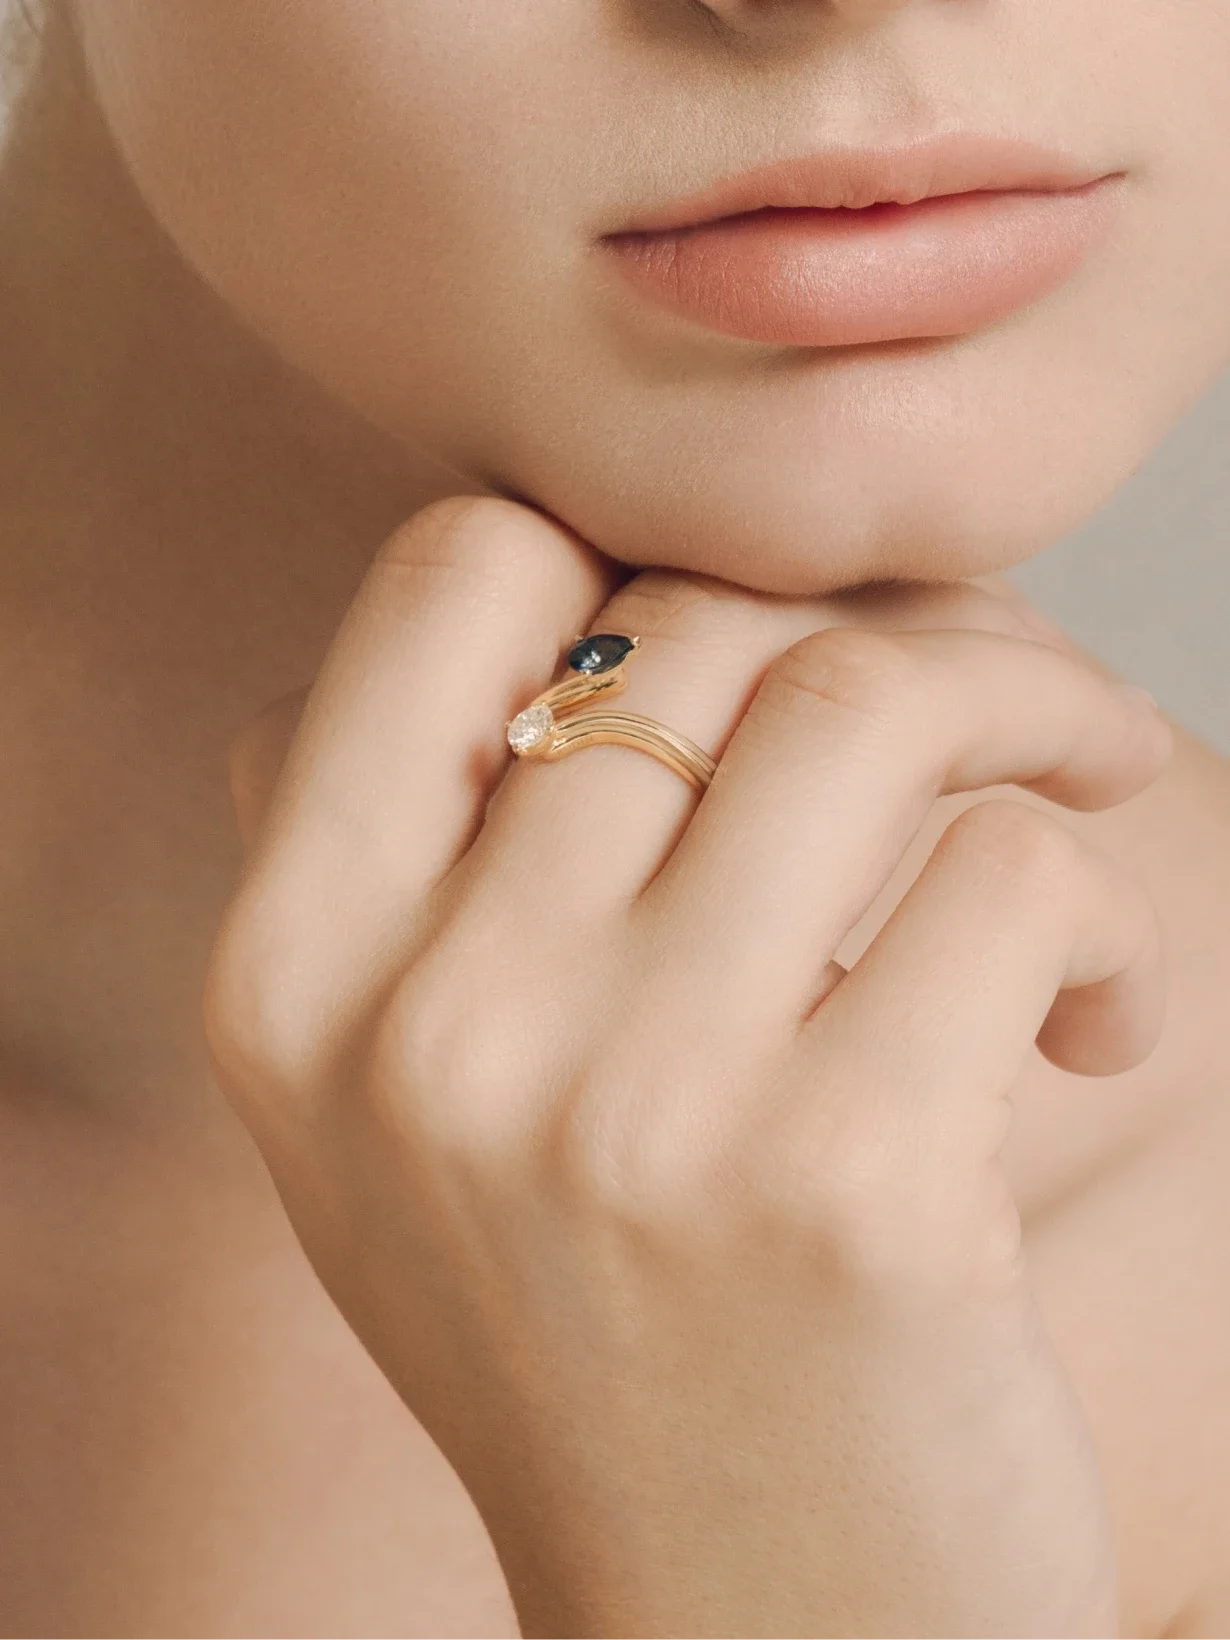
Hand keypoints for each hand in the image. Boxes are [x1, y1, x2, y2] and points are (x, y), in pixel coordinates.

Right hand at [205, 497, 1169, 1639]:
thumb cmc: (601, 1333)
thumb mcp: (406, 1110)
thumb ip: (415, 856)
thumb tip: (542, 594)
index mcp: (296, 973)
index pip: (453, 574)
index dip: (630, 555)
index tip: (758, 646)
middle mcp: (431, 1025)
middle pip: (701, 619)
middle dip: (900, 619)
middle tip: (1008, 700)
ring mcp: (629, 1106)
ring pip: (867, 699)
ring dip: (1032, 704)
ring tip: (1089, 779)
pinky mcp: (843, 1189)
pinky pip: (1017, 876)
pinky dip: (1101, 917)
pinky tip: (1091, 1021)